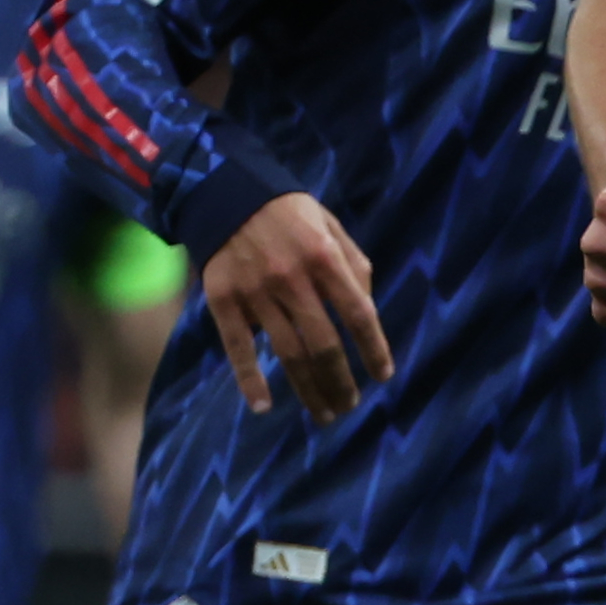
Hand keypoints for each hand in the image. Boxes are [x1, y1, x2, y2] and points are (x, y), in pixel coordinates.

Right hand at [201, 193, 392, 416]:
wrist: (225, 191)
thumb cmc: (288, 212)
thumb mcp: (331, 227)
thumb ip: (354, 267)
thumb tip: (368, 312)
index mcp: (324, 258)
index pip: (358, 315)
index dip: (374, 349)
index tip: (383, 376)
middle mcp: (291, 279)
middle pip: (324, 345)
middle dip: (341, 382)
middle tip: (350, 405)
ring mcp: (255, 292)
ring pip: (288, 353)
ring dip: (309, 390)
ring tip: (325, 413)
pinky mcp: (222, 300)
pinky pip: (238, 347)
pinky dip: (249, 380)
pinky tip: (263, 406)